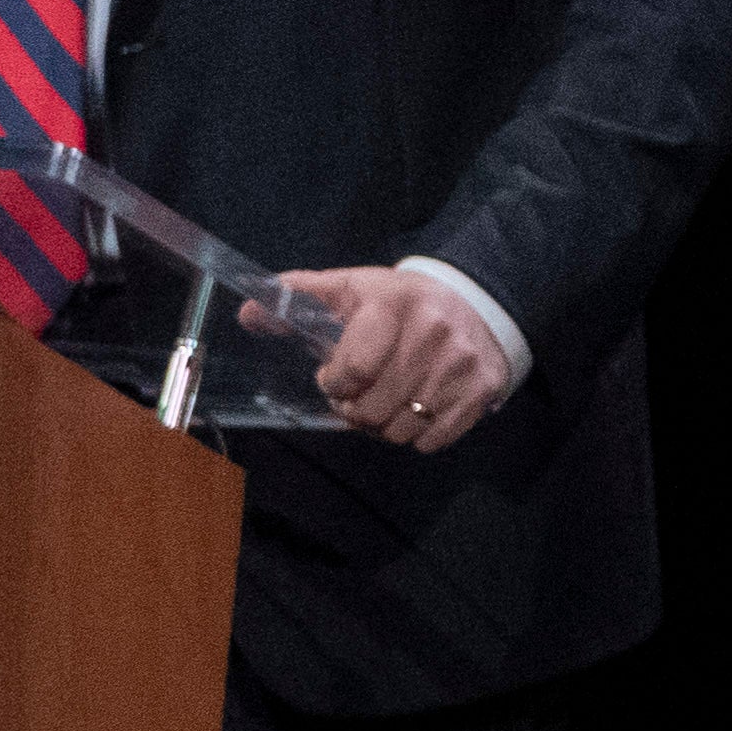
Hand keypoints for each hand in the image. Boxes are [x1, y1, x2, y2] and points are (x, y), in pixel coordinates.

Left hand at [268, 265, 513, 452]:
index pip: (353, 370)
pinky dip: (417, 435)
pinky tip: (415, 408)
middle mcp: (433, 331)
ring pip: (400, 431)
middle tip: (360, 395)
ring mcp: (461, 363)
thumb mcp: (349, 290)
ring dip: (384, 425)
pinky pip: (432, 441)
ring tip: (386, 401)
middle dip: (356, 410)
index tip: (335, 376)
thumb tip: (249, 313)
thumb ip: (297, 297)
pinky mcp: (482, 390)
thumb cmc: (398, 303)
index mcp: (393, 303)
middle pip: (372, 410)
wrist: (476, 305)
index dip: (335, 384)